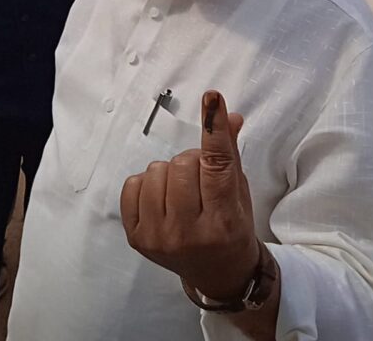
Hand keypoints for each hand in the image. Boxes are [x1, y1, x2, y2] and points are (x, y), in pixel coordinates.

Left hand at [121, 90, 259, 301]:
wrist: (218, 273)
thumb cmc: (231, 228)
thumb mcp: (240, 192)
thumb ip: (229, 152)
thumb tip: (227, 115)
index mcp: (224, 221)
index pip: (218, 166)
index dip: (214, 130)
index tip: (212, 99)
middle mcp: (189, 233)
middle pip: (183, 163)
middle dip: (193, 161)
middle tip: (201, 179)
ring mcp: (159, 238)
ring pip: (156, 170)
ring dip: (170, 172)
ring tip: (183, 190)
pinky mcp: (136, 238)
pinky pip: (132, 184)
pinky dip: (147, 183)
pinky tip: (162, 198)